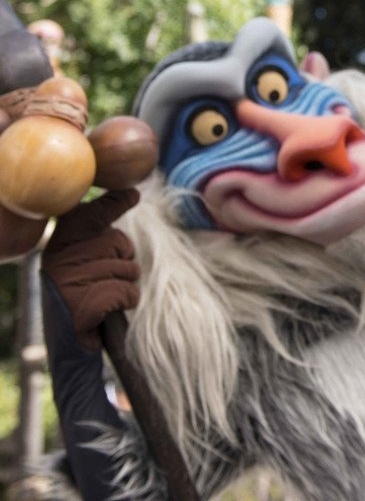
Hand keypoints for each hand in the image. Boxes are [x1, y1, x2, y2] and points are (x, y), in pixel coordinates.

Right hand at [41, 189, 140, 350]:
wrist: (67, 343)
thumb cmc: (83, 293)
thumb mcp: (89, 255)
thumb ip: (104, 224)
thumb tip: (133, 191)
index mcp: (60, 245)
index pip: (89, 215)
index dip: (113, 204)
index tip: (132, 194)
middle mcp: (60, 261)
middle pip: (120, 244)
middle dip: (124, 262)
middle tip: (103, 280)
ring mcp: (69, 284)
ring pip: (128, 270)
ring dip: (126, 285)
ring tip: (104, 297)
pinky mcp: (83, 307)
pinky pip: (127, 293)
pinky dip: (126, 302)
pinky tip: (107, 311)